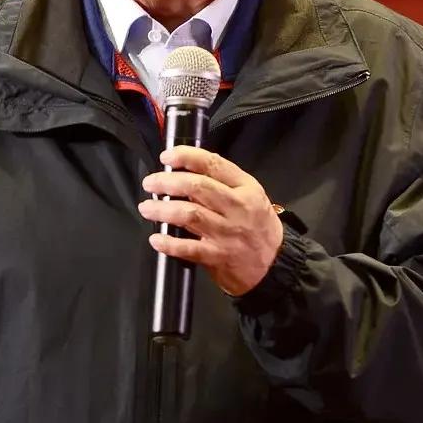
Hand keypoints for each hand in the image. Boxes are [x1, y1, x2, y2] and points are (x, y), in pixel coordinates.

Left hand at [139, 146, 283, 295]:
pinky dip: (170, 243)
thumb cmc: (258, 225)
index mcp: (246, 187)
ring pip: (190, 214)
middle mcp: (237, 207)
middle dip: (167, 182)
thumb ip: (224, 182)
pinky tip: (156, 239)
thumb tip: (186, 169)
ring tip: (147, 207)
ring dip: (163, 210)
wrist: (276, 265)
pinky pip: (189, 249)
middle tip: (150, 183)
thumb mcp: (251, 195)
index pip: (213, 164)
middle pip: (197, 187)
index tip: (166, 156)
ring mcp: (228, 233)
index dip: (186, 157)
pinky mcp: (219, 257)